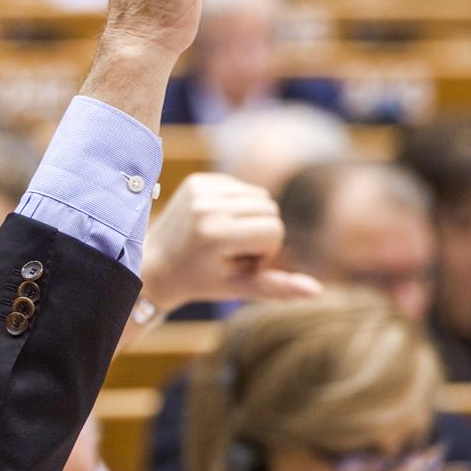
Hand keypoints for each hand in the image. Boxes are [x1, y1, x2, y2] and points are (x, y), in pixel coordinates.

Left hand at [140, 173, 321, 312]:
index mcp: (215, 233)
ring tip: (226, 240)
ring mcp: (199, 189)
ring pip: (259, 197)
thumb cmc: (198, 281)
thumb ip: (277, 287)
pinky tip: (217, 223)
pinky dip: (238, 206)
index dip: (266, 252)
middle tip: (233, 253)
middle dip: (261, 234)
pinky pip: (242, 187)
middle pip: (270, 210)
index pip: (274, 230)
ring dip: (251, 219)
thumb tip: (318, 290)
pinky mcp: (197, 180)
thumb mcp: (237, 288)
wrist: (152, 264)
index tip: (241, 265)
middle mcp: (206, 206)